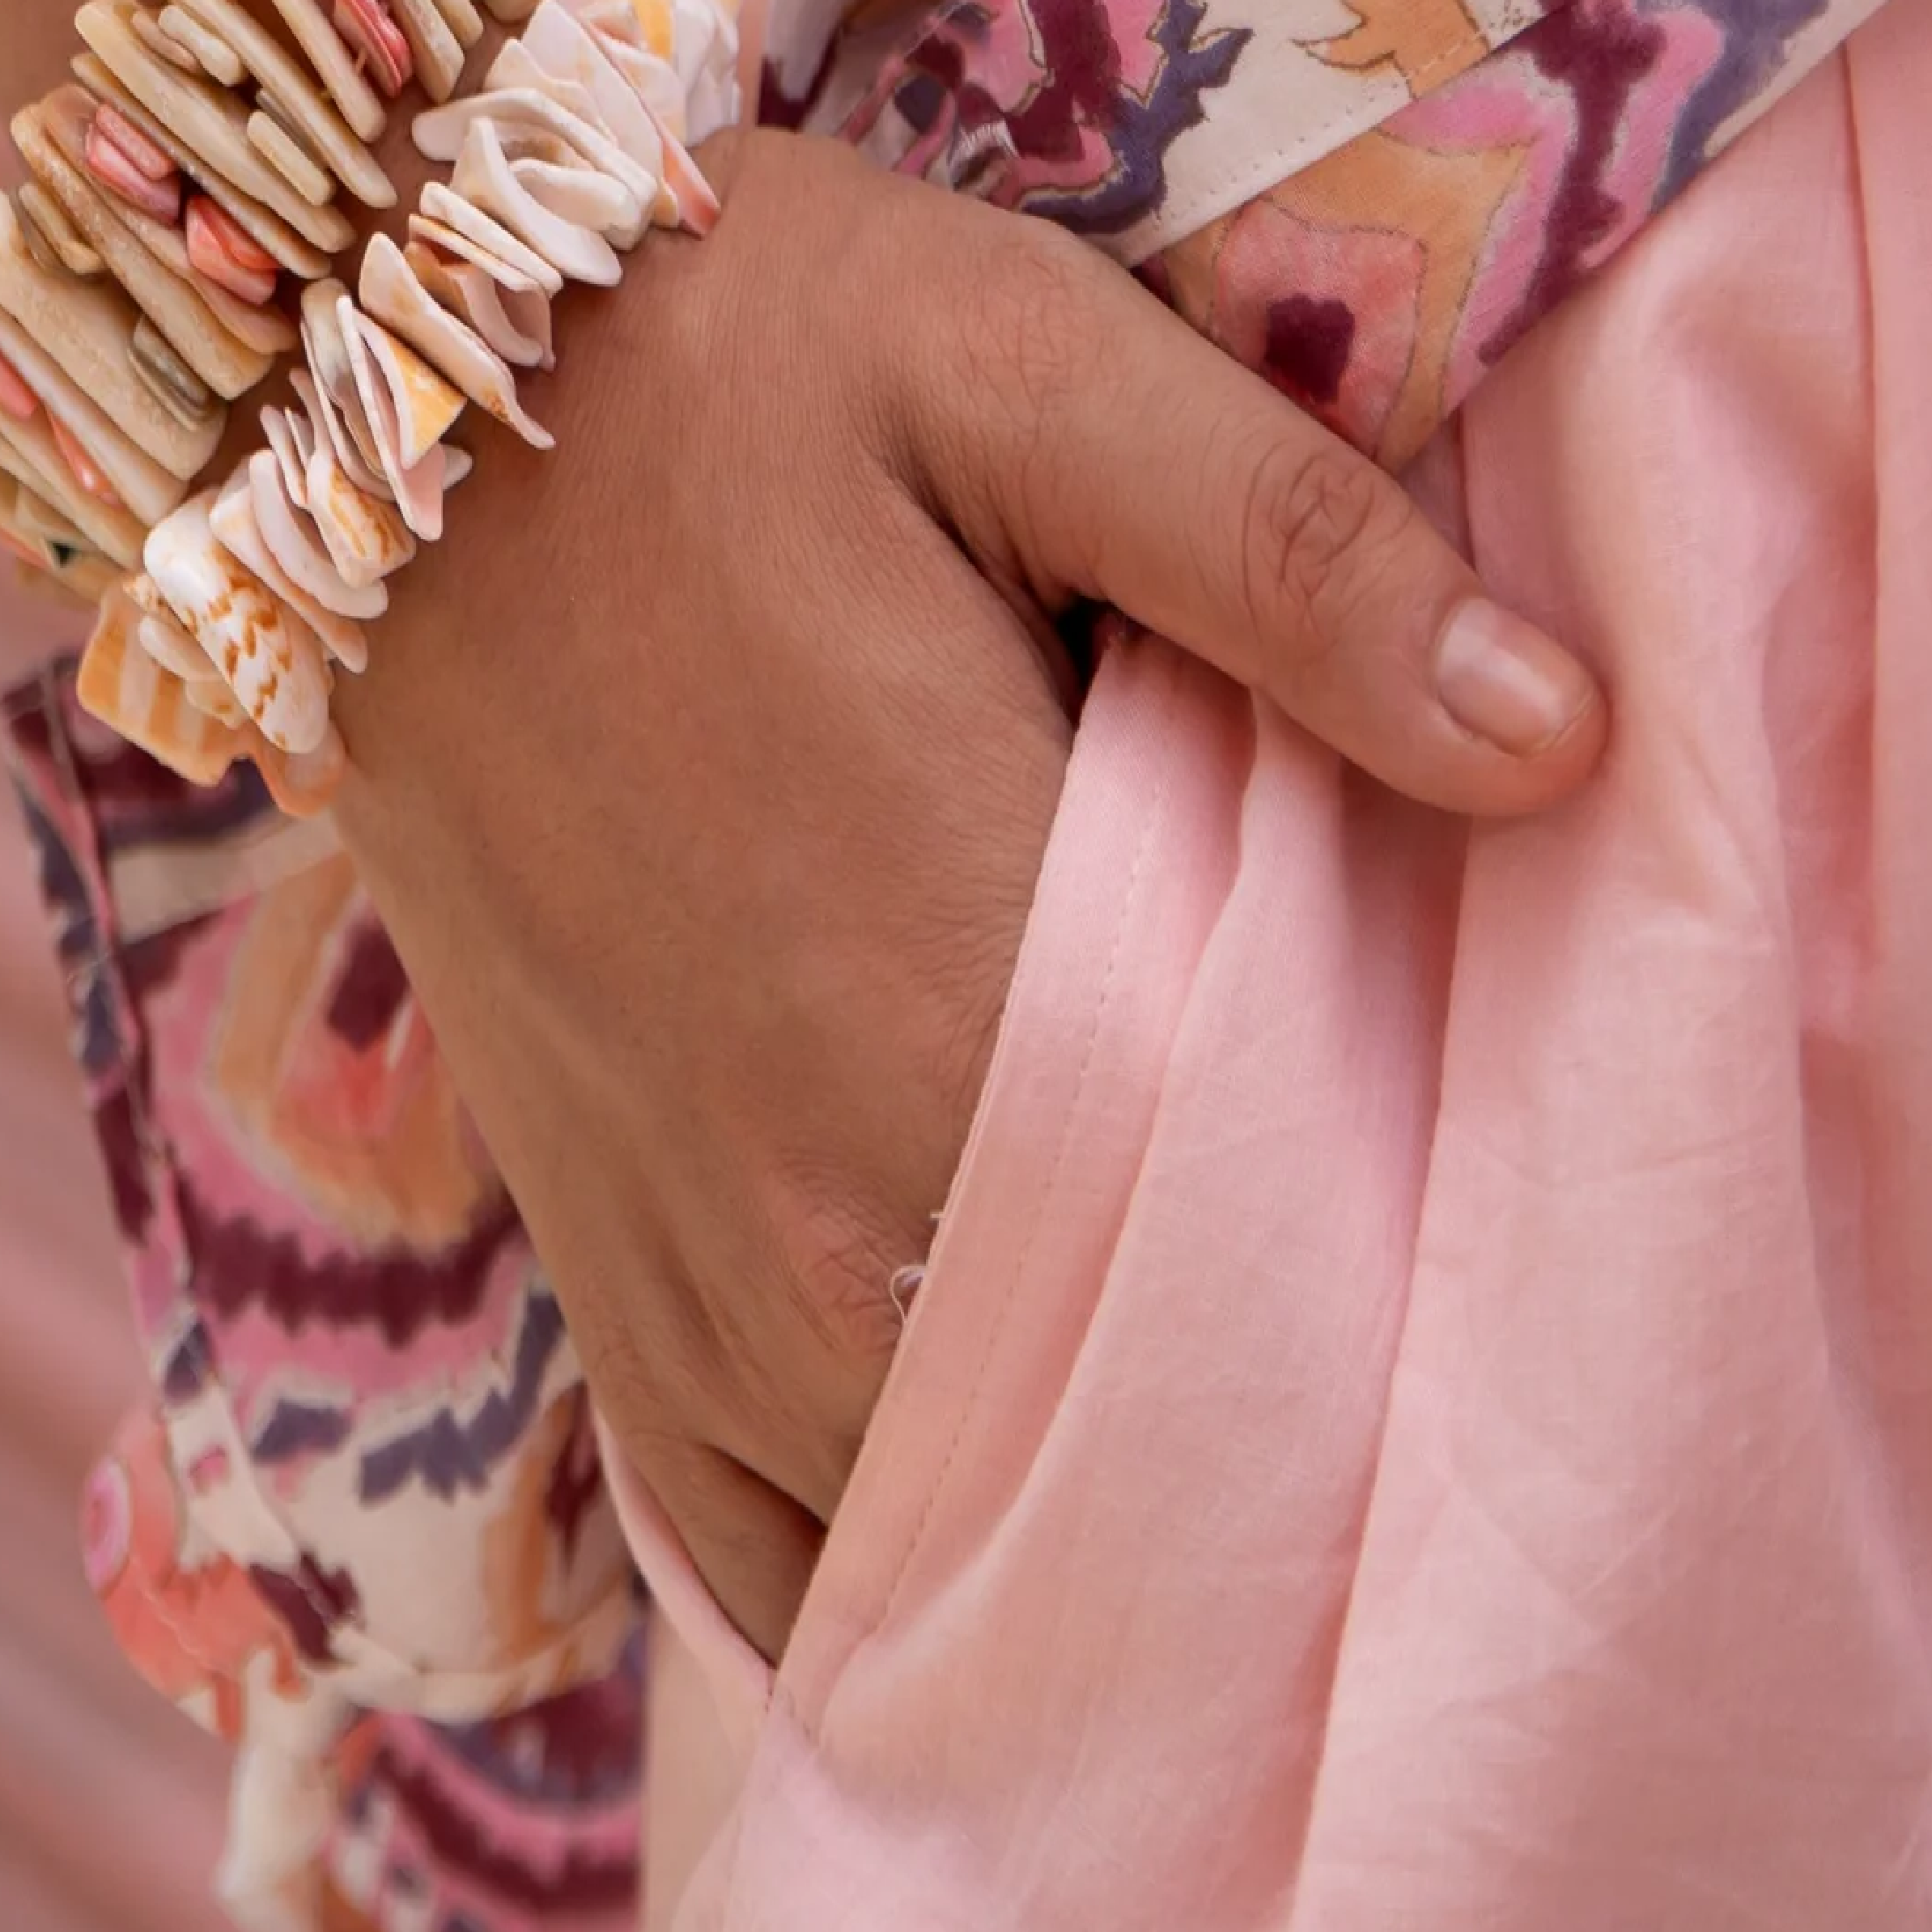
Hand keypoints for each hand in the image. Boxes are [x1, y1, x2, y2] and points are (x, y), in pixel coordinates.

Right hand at [335, 124, 1602, 1661]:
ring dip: (1122, 1516)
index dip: (1433, 1278)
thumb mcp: (1023, 362)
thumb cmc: (721, 362)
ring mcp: (694, 1276)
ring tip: (1267, 1432)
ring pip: (962, 1537)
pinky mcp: (604, 1275)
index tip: (1542, 1234)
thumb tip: (1564, 738)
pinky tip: (1026, 1522)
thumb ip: (1298, 556)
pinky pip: (775, 1546)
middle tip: (1443, 1335)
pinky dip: (911, 1569)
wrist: (367, 409)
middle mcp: (819, 1207)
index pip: (1282, 1266)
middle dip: (1305, 1418)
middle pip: (1142, 1446)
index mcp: (960, 989)